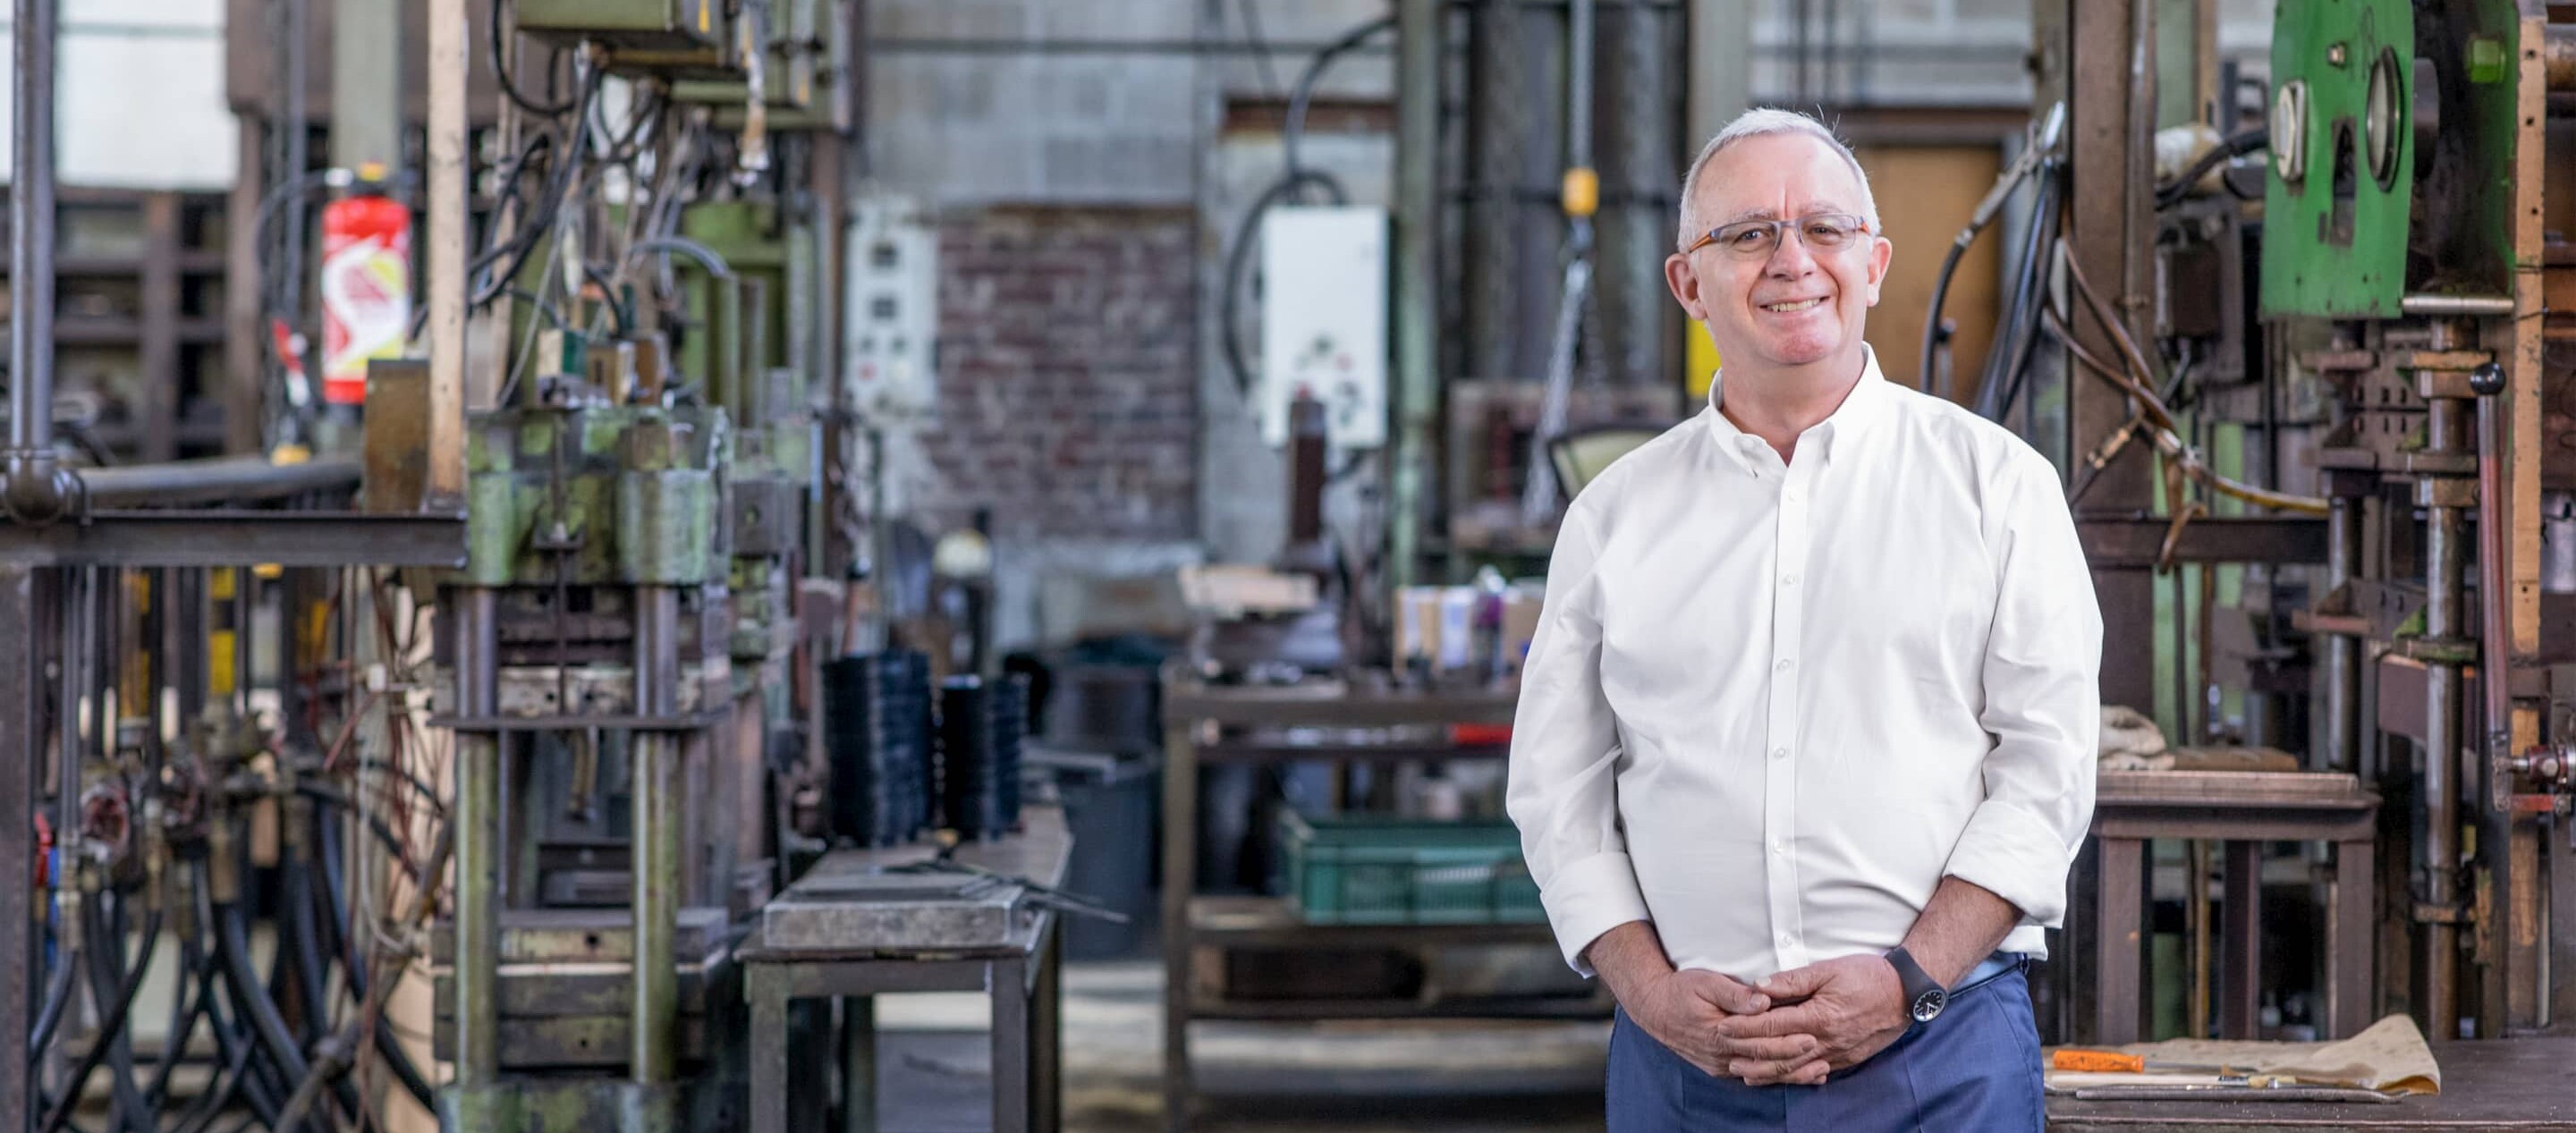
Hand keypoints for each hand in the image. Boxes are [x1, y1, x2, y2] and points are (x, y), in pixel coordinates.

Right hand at [1622, 968, 1826, 1082]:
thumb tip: (1762, 1000)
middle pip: (1764, 1063)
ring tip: (1818, 1072)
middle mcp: (1721, 1056)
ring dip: (1790, 1074)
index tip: (1811, 1036)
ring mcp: (1720, 1066)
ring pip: (1760, 1075)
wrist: (1654, 1009)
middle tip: (1822, 1052)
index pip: (1760, 1043)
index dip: (1787, 1042)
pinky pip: (1751, 1076)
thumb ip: (1734, 993)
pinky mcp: (1720, 1068)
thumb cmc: (1681, 990)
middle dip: (1795, 1059)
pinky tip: (1794, 1074)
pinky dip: (1774, 1076)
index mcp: (1719, 1034)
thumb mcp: (1705, 982)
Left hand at [1719, 955, 1910, 1083]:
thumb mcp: (1828, 969)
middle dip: (1749, 1053)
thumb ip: (1792, 980)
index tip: (1722, 1026)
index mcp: (1819, 1016)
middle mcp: (1826, 1040)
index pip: (1772, 1025)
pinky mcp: (1846, 1059)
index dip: (1744, 1027)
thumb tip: (1759, 986)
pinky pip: (1815, 1072)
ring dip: (1767, 1072)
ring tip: (1743, 1073)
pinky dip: (1794, 1077)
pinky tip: (1781, 1077)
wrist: (1907, 993)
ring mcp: (1837, 1053)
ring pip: (1795, 1069)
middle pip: (1779, 1052)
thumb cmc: (1868, 975)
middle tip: (1724, 1053)